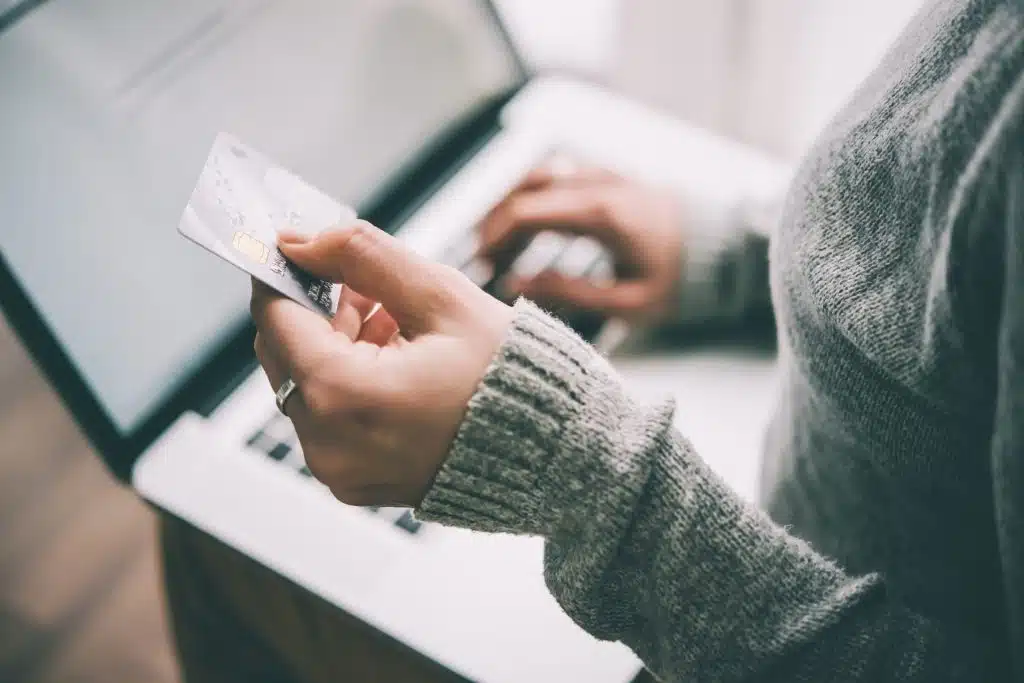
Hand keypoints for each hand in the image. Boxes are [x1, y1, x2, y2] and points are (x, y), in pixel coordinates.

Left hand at [250, 221, 514, 506]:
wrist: (553, 452)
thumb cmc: (509, 376)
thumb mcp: (441, 297)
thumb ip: (363, 255)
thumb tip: (302, 240)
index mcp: (343, 396)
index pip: (275, 317)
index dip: (282, 273)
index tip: (299, 248)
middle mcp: (327, 444)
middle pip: (284, 352)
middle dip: (319, 309)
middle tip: (369, 286)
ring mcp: (338, 470)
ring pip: (305, 383)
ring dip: (337, 344)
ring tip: (400, 327)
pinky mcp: (352, 481)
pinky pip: (327, 417)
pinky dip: (349, 382)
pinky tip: (399, 362)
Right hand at [479, 164, 683, 321]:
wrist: (726, 248)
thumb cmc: (681, 280)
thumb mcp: (628, 302)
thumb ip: (569, 293)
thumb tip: (516, 283)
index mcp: (599, 214)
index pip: (525, 212)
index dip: (494, 237)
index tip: (481, 264)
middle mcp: (597, 185)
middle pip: (524, 189)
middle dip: (495, 222)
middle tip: (482, 256)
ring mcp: (603, 176)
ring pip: (538, 175)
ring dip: (511, 203)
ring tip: (498, 240)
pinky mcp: (610, 178)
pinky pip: (558, 175)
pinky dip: (533, 195)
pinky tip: (529, 223)